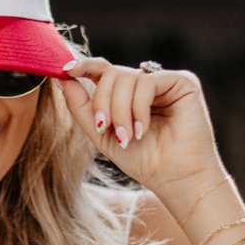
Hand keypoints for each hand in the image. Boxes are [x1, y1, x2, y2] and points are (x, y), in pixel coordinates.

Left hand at [58, 57, 223, 195]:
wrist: (174, 178)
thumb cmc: (143, 160)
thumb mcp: (102, 134)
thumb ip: (82, 107)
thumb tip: (62, 78)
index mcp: (128, 93)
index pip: (103, 70)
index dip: (84, 66)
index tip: (66, 70)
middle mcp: (146, 83)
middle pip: (110, 73)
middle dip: (102, 102)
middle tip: (104, 128)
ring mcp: (164, 81)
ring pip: (126, 77)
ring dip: (120, 111)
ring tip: (128, 136)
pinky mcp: (182, 81)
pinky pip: (146, 82)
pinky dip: (138, 108)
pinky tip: (143, 129)